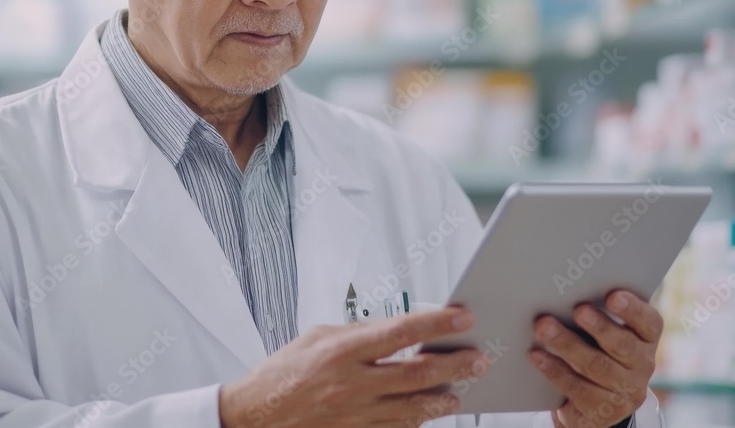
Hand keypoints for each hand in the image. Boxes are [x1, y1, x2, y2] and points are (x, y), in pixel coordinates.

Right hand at [219, 307, 491, 427]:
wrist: (256, 417)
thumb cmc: (284, 372)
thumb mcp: (319, 336)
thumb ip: (360, 331)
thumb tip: (399, 328)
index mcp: (342, 350)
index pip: (401, 331)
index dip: (436, 323)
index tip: (463, 317)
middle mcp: (352, 384)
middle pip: (418, 373)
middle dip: (454, 365)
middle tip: (478, 359)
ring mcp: (356, 415)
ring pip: (414, 408)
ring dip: (442, 399)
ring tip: (459, 391)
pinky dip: (416, 422)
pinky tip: (428, 413)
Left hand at [529, 290, 660, 427]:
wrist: (595, 402)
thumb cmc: (596, 349)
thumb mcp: (602, 331)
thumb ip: (595, 310)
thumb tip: (565, 289)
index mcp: (645, 339)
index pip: (649, 323)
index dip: (633, 309)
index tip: (613, 296)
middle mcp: (642, 366)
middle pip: (622, 345)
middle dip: (599, 326)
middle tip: (578, 310)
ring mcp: (624, 391)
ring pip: (596, 366)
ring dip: (568, 344)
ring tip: (544, 328)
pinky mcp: (602, 411)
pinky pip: (577, 388)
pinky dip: (555, 370)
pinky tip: (537, 355)